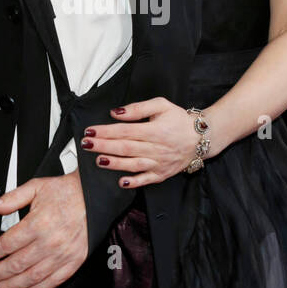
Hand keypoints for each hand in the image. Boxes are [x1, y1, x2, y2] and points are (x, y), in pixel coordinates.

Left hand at [0, 172, 87, 287]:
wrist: (94, 196)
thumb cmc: (66, 192)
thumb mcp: (35, 187)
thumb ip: (11, 199)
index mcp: (38, 223)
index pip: (6, 245)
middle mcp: (49, 242)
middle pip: (15, 265)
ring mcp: (62, 254)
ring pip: (31, 277)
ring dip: (10, 286)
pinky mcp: (74, 262)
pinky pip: (52, 281)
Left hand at [79, 96, 198, 187]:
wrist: (201, 138)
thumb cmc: (179, 120)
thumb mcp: (162, 105)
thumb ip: (138, 108)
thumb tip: (116, 113)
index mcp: (154, 130)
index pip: (125, 131)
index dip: (106, 131)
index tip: (90, 131)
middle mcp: (156, 148)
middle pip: (125, 147)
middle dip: (103, 146)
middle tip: (86, 144)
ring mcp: (159, 163)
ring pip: (133, 164)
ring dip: (114, 163)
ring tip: (98, 160)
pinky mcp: (161, 174)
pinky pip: (146, 179)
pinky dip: (134, 182)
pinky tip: (121, 181)